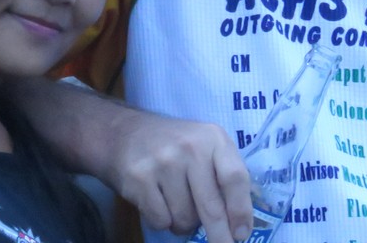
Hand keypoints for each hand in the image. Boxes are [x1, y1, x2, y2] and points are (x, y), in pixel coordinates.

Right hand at [105, 111, 252, 242]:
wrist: (124, 133)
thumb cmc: (175, 145)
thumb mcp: (205, 146)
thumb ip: (223, 175)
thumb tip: (239, 223)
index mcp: (213, 138)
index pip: (235, 178)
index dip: (241, 210)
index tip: (241, 234)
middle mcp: (190, 147)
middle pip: (211, 206)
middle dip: (219, 236)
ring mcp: (163, 162)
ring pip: (184, 218)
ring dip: (183, 224)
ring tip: (177, 206)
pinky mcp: (140, 178)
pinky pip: (161, 220)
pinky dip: (163, 221)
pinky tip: (158, 203)